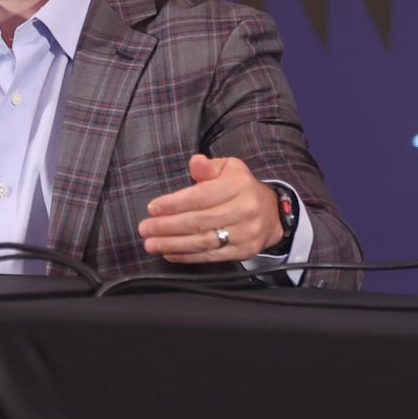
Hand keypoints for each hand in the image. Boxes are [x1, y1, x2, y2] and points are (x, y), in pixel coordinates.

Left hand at [137, 154, 283, 262]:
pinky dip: (188, 256)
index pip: (200, 197)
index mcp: (238, 186)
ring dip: (173, 244)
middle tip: (144, 229)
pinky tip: (170, 253)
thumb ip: (207, 167)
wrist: (272, 212)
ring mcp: (246, 233)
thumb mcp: (228, 168)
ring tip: (151, 244)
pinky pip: (212, 256)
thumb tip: (195, 162)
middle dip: (167, 226)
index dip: (174, 204)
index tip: (152, 208)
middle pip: (199, 221)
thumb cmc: (240, 187)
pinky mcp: (245, 251)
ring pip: (204, 241)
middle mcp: (244, 210)